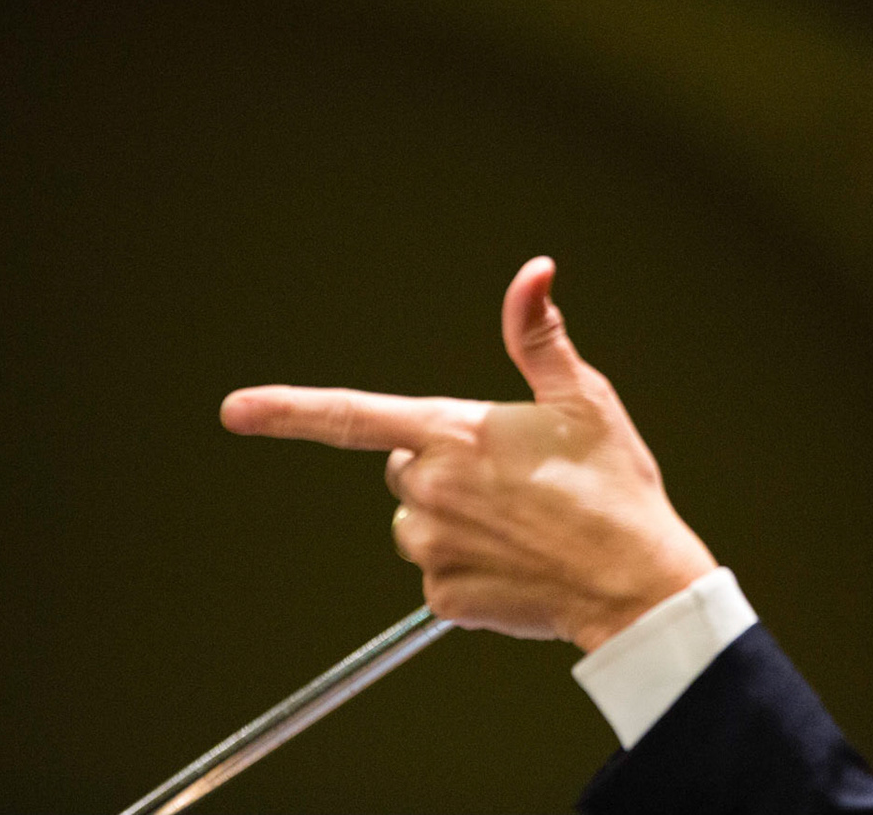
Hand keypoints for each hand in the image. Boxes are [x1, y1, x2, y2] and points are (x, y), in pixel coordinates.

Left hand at [220, 256, 717, 651]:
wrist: (636, 581)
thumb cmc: (615, 487)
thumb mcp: (584, 398)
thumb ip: (538, 336)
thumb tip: (533, 272)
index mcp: (454, 433)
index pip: (352, 416)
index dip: (287, 410)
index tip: (237, 409)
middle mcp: (430, 490)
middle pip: (404, 470)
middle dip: (443, 468)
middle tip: (515, 479)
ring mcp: (433, 548)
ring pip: (419, 524)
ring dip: (456, 520)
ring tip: (524, 523)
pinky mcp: (443, 599)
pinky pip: (440, 575)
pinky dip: (473, 568)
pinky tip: (521, 562)